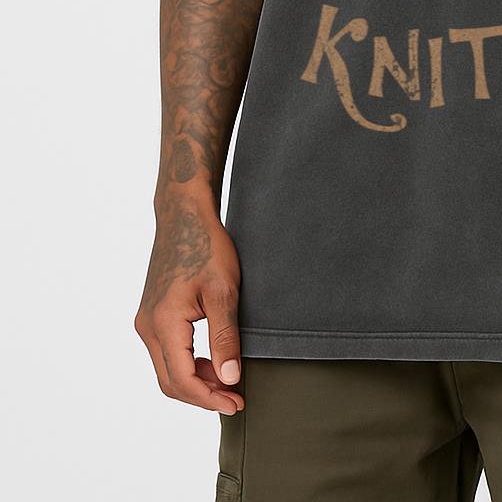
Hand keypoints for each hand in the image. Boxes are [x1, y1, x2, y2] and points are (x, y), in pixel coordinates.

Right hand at [134, 186, 244, 414]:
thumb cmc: (207, 246)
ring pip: (167, 369)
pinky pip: (166, 352)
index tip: (237, 403)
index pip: (182, 380)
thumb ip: (225, 337)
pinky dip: (188, 364)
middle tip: (235, 399)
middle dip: (202, 396)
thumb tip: (228, 379)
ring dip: (196, 381)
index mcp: (163, 323)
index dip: (209, 398)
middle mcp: (147, 326)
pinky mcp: (152, 314)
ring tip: (228, 382)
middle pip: (170, 381)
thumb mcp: (224, 291)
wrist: (184, 216)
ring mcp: (147, 320)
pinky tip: (212, 362)